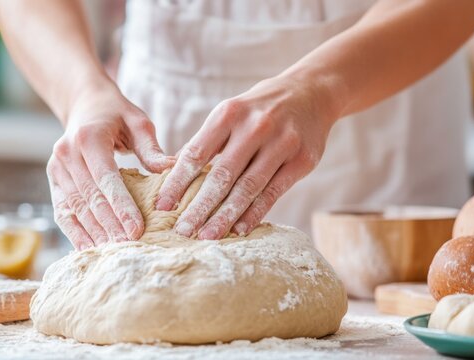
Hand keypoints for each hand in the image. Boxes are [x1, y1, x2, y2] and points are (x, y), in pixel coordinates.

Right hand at [47, 80, 174, 248]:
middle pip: (90, 198)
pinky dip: (76, 233)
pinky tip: (90, 249)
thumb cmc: (117, 115)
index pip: (106, 178)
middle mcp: (66, 153)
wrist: (85, 105)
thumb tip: (171, 169)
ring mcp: (56, 168)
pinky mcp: (53, 181)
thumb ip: (151, 148)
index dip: (121, 206)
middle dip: (110, 226)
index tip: (137, 229)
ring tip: (114, 253)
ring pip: (75, 208)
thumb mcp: (138, 122)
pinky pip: (63, 212)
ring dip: (94, 233)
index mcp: (88, 137)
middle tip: (130, 247)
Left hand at [156, 75, 335, 238]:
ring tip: (207, 236)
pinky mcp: (302, 160)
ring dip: (225, 216)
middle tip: (182, 230)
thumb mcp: (231, 113)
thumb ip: (207, 142)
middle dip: (199, 207)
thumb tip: (174, 176)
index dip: (177, 183)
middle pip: (221, 175)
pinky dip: (254, 213)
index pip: (196, 154)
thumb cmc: (259, 109)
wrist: (311, 92)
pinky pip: (273, 193)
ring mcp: (281, 143)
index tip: (162, 206)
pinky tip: (238, 229)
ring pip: (248, 188)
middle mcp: (255, 127)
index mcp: (229, 114)